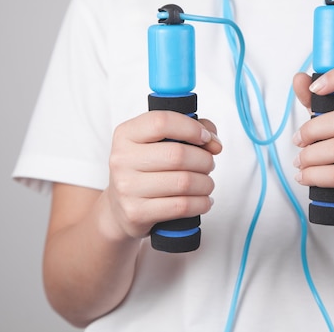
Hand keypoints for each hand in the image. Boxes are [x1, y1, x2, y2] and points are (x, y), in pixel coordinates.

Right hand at [104, 111, 221, 240]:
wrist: (119, 208)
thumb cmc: (146, 170)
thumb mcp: (157, 142)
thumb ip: (189, 130)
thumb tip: (213, 142)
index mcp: (126, 134)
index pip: (162, 122)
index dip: (192, 128)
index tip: (205, 138)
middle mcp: (122, 159)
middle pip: (178, 155)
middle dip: (204, 160)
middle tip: (208, 165)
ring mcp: (127, 188)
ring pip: (184, 182)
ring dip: (205, 183)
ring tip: (206, 183)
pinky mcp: (136, 213)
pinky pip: (182, 206)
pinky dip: (201, 203)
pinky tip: (203, 200)